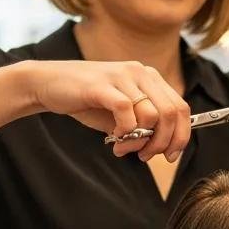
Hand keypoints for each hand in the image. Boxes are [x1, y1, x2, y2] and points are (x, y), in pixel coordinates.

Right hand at [25, 60, 190, 162]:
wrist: (47, 84)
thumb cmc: (86, 101)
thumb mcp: (121, 114)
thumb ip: (143, 126)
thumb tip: (160, 147)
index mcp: (150, 78)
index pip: (181, 107)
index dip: (181, 135)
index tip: (170, 156)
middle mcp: (140, 72)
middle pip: (172, 112)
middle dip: (163, 142)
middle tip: (145, 156)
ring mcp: (122, 76)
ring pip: (151, 115)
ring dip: (140, 140)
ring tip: (123, 147)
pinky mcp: (103, 85)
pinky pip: (126, 111)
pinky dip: (125, 130)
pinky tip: (113, 137)